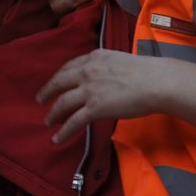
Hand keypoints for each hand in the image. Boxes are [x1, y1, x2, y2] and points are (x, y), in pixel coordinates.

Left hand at [36, 49, 155, 144]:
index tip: (55, 82)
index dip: (59, 76)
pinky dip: (63, 131)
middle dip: (47, 92)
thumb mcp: (118, 60)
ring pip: (63, 103)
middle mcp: (86, 71)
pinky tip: (57, 138)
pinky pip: (73, 122)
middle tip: (39, 99)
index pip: (69, 66)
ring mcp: (89, 90)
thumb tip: (103, 77)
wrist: (155, 82)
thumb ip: (105, 67)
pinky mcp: (94, 108)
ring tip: (48, 121)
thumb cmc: (145, 72)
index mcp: (93, 58)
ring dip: (53, 113)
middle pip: (59, 82)